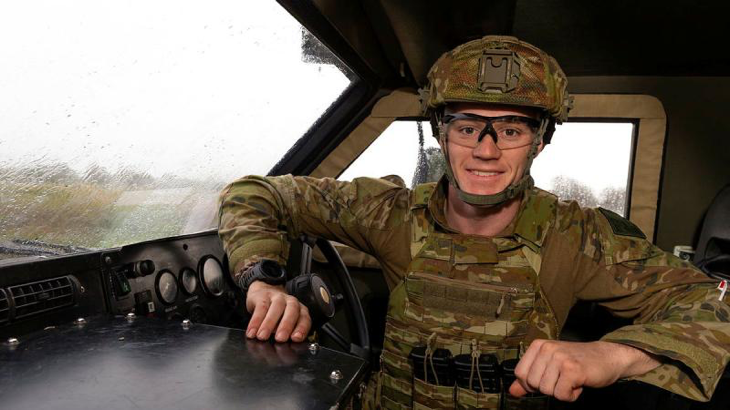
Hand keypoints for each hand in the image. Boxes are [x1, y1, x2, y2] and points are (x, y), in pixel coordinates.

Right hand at [245, 281, 310, 342]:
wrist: (263, 291)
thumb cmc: (278, 313)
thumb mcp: (285, 323)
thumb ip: (287, 333)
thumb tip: (283, 346)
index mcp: (300, 310)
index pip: (304, 319)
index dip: (301, 328)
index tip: (296, 338)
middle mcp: (291, 302)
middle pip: (291, 311)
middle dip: (286, 326)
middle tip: (280, 338)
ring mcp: (277, 297)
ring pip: (275, 309)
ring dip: (268, 324)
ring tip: (262, 336)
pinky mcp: (263, 296)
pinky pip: (260, 308)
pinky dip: (255, 321)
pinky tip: (252, 332)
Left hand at [508, 340, 660, 401]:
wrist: (608, 356)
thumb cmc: (578, 362)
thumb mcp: (550, 366)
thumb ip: (530, 378)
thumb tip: (512, 391)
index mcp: (539, 345)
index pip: (520, 373)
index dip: (531, 384)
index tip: (546, 380)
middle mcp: (547, 349)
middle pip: (533, 383)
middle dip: (548, 388)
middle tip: (563, 379)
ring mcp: (560, 358)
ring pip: (547, 390)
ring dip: (561, 391)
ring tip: (572, 380)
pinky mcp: (572, 369)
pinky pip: (561, 395)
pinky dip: (571, 396)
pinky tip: (579, 384)